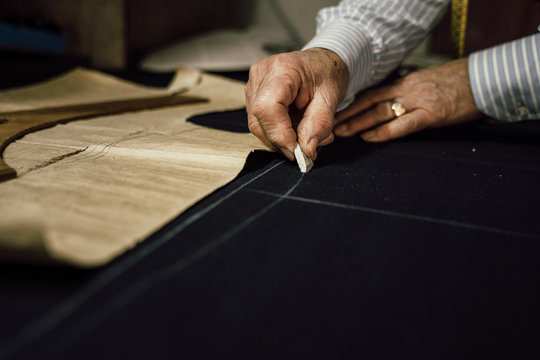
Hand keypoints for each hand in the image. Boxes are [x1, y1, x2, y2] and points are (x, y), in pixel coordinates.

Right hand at [246, 48, 348, 160]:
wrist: (321, 63)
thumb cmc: (327, 73)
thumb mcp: (331, 98)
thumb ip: (319, 125)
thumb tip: (306, 149)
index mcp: (282, 69)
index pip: (268, 108)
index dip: (279, 134)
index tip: (297, 151)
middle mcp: (261, 75)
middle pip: (259, 120)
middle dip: (282, 141)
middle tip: (306, 149)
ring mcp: (254, 84)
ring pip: (258, 125)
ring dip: (281, 139)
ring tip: (306, 135)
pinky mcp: (253, 95)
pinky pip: (260, 122)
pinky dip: (278, 132)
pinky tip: (295, 128)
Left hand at [334, 58, 481, 140]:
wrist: (482, 80)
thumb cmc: (456, 84)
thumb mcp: (426, 84)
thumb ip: (407, 95)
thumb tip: (389, 107)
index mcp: (406, 83)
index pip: (372, 93)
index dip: (352, 104)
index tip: (336, 112)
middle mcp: (408, 90)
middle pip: (370, 102)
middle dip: (349, 114)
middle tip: (331, 125)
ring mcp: (418, 101)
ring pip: (380, 112)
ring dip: (358, 123)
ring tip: (342, 132)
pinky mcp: (431, 114)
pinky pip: (402, 124)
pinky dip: (383, 132)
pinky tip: (368, 137)